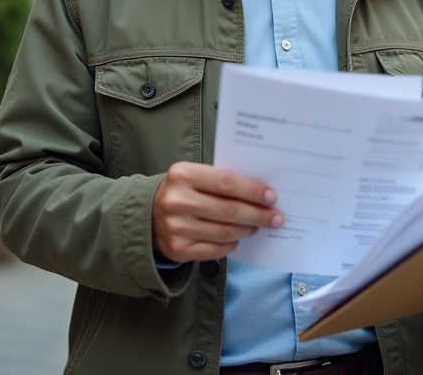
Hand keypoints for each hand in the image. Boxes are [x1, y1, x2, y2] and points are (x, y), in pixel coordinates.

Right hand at [153, 161, 283, 262]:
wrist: (147, 216)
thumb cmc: (181, 192)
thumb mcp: (193, 176)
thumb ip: (220, 181)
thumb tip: (260, 194)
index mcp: (182, 175)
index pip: (226, 182)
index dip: (252, 191)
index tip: (271, 197)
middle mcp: (177, 201)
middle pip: (229, 210)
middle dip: (257, 214)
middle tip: (276, 217)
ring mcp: (176, 227)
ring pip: (224, 231)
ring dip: (247, 229)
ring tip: (257, 226)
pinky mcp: (178, 249)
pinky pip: (215, 249)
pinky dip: (230, 244)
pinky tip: (237, 238)